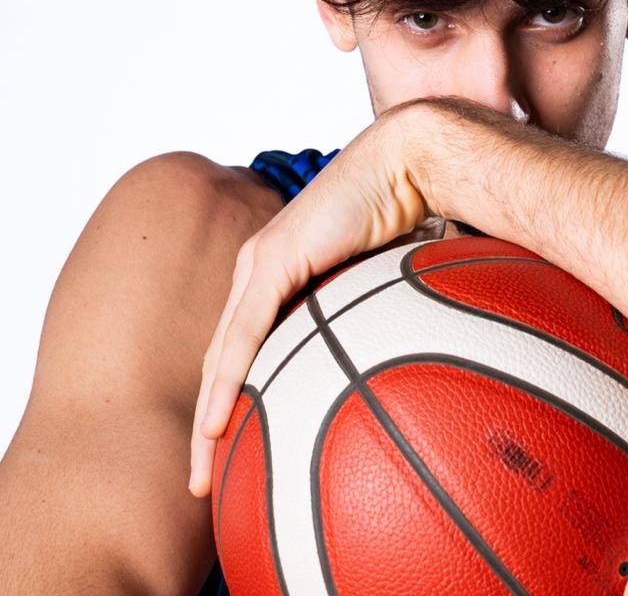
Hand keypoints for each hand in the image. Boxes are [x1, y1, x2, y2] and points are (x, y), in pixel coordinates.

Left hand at [188, 102, 446, 495]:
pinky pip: (243, 335)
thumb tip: (411, 362)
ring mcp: (261, 266)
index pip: (248, 355)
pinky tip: (215, 423)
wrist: (410, 164)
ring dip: (207, 418)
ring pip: (222, 357)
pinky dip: (226, 382)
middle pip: (221, 363)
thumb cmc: (410, 219)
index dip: (237, 404)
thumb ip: (382, 322)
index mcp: (283, 282)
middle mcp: (260, 275)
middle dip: (208, 426)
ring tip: (202, 469)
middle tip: (205, 477)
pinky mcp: (273, 261)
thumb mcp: (389, 287)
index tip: (237, 454)